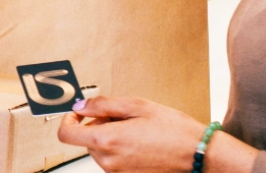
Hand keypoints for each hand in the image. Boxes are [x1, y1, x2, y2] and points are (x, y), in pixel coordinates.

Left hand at [56, 97, 251, 172]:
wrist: (199, 155)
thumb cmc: (175, 130)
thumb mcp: (138, 106)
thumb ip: (103, 105)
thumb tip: (81, 105)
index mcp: (107, 140)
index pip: (66, 135)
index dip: (69, 120)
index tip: (79, 113)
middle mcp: (108, 161)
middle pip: (87, 140)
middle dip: (98, 125)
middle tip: (123, 117)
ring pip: (101, 151)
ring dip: (111, 137)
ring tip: (137, 129)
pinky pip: (114, 161)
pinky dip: (121, 150)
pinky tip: (141, 142)